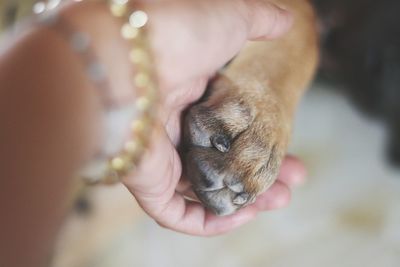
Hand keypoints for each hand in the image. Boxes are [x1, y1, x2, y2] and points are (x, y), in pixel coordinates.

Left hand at [122, 0, 302, 235]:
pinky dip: (209, 222)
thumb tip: (285, 21)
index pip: (226, 127)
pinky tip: (243, 215)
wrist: (129, 56)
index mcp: (186, 94)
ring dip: (242, 199)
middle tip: (289, 183)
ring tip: (280, 200)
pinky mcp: (146, 183)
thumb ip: (260, 21)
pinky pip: (176, 213)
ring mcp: (157, 156)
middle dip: (257, 174)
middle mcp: (170, 127)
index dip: (259, 140)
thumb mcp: (231, 17)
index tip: (287, 147)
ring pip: (201, 189)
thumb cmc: (177, 32)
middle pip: (217, 161)